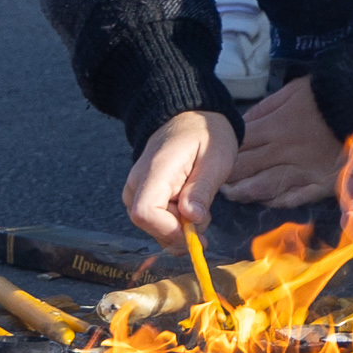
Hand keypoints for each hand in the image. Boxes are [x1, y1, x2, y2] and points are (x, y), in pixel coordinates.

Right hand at [120, 110, 234, 241]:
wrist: (189, 119)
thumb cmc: (206, 135)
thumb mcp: (216, 159)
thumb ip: (202, 189)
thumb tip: (191, 219)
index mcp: (155, 172)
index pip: (145, 213)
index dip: (170, 230)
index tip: (197, 233)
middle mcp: (137, 184)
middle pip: (148, 225)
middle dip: (180, 232)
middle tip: (207, 217)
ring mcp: (136, 191)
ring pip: (151, 226)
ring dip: (179, 228)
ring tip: (201, 208)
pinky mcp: (142, 196)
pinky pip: (154, 220)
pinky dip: (175, 223)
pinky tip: (191, 210)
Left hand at [220, 77, 346, 210]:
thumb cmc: (327, 95)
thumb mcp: (292, 91)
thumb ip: (263, 109)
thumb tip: (238, 124)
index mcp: (275, 128)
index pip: (237, 148)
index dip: (220, 156)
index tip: (211, 161)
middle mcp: (285, 152)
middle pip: (245, 170)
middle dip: (226, 178)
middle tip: (213, 183)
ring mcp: (304, 169)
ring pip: (265, 188)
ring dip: (245, 193)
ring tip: (234, 194)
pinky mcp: (323, 182)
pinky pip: (296, 197)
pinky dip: (278, 201)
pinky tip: (267, 201)